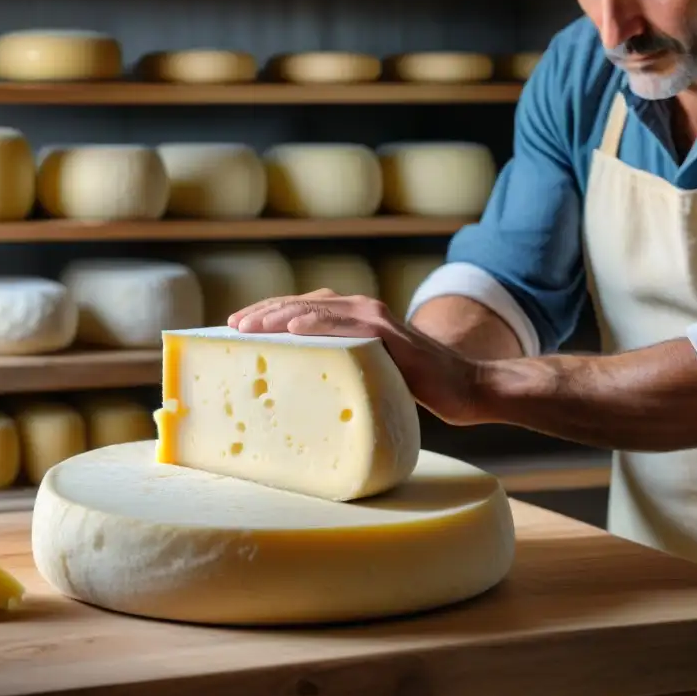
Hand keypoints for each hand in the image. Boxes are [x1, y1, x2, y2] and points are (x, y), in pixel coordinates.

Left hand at [228, 289, 487, 425]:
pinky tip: (294, 327)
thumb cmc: (414, 387)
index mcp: (352, 317)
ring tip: (249, 326)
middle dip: (262, 313)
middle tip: (231, 326)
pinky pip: (346, 325)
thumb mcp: (364, 374)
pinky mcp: (390, 335)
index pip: (298, 309)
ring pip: (316, 310)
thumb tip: (296, 387)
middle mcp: (361, 309)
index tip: (233, 326)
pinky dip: (318, 323)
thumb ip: (337, 367)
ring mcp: (375, 319)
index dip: (265, 314)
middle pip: (300, 305)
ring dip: (279, 316)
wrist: (465, 390)